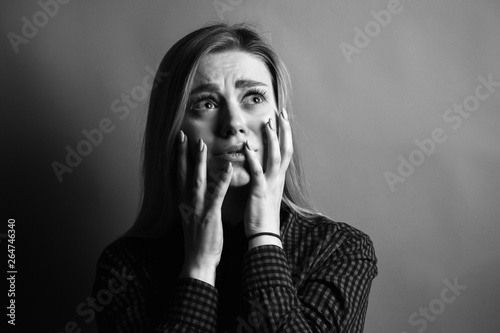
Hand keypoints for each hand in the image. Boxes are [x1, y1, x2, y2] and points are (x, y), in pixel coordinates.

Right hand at [177, 130, 232, 284]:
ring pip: (197, 179)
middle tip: (183, 135)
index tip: (177, 143)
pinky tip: (227, 167)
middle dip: (183, 154)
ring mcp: (198, 208)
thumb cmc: (198, 242)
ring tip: (201, 144)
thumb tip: (193, 193)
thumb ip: (191, 204)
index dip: (177, 159)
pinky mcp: (210, 215)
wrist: (198, 261)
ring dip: (199, 161)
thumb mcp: (191, 219)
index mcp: (183, 203)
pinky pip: (216, 194)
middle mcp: (187, 203)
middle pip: (183, 174)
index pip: (178, 176)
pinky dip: (221, 180)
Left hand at [244, 109, 292, 247]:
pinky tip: (247, 146)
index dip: (285, 135)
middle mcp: (278, 179)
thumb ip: (265, 179)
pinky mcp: (261, 192)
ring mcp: (271, 184)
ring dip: (272, 139)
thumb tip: (262, 168)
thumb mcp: (266, 193)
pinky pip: (258, 172)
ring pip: (275, 157)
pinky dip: (254, 158)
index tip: (282, 119)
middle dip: (284, 130)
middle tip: (281, 112)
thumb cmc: (262, 216)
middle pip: (285, 149)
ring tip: (268, 123)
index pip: (285, 152)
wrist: (264, 236)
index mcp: (278, 178)